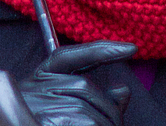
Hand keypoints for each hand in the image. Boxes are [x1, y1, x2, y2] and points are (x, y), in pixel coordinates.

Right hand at [0, 40, 135, 125]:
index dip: (100, 50)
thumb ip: (96, 99)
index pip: (68, 57)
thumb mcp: (70, 110)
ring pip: (87, 110)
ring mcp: (35, 105)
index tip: (131, 48)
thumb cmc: (43, 120)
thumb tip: (123, 90)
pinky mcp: (39, 121)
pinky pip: (84, 123)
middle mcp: (34, 87)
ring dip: (103, 125)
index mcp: (40, 79)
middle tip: (113, 125)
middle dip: (109, 110)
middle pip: (85, 86)